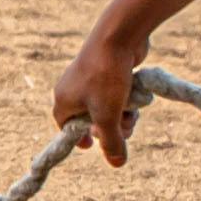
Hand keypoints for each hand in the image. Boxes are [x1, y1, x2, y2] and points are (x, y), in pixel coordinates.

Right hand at [51, 21, 147, 163]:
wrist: (119, 35)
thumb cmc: (106, 76)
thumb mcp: (109, 116)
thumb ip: (112, 142)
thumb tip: (117, 164)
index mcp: (64, 100)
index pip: (66, 128)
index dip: (79, 139)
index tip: (91, 146)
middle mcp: (73, 89)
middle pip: (92, 121)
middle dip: (112, 127)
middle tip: (126, 126)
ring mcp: (91, 79)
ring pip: (109, 108)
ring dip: (124, 114)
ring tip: (134, 107)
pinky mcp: (108, 71)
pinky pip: (117, 94)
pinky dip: (127, 98)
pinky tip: (137, 94)